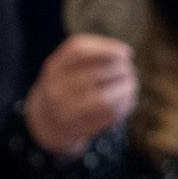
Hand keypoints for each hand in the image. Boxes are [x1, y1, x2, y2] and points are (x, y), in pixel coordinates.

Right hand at [25, 35, 136, 156]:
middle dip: (120, 71)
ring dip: (124, 91)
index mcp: (54, 67)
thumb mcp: (67, 65)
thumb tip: (125, 53)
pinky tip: (128, 100)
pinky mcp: (78, 129)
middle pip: (94, 74)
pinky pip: (106, 117)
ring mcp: (66, 112)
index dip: (107, 49)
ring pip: (103, 100)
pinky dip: (123, 107)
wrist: (45, 120)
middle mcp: (56, 89)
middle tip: (130, 70)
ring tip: (132, 85)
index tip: (127, 53)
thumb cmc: (65, 84)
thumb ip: (91, 54)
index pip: (78, 51)